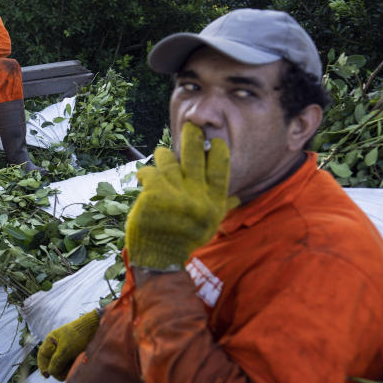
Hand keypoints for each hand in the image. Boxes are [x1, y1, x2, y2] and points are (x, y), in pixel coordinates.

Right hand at [37, 310, 100, 379]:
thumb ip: (56, 362)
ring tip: (73, 365)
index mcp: (51, 341)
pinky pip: (68, 366)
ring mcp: (65, 351)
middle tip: (65, 371)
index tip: (47, 376)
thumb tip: (50, 373)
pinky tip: (76, 366)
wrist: (94, 329)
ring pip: (60, 366)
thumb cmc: (78, 336)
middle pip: (51, 363)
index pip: (42, 356)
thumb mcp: (65, 350)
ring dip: (65, 369)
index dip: (43, 366)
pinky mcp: (72, 355)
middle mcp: (56, 346)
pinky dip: (71, 368)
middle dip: (57, 369)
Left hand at [125, 122, 239, 269]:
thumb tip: (238, 196)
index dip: (218, 150)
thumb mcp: (210, 225)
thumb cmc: (185, 239)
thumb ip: (222, 207)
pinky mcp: (156, 194)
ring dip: (163, 156)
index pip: (221, 168)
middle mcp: (198, 196)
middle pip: (196, 156)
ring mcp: (177, 194)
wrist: (161, 257)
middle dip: (192, 136)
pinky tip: (143, 176)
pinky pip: (150, 171)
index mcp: (214, 201)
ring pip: (169, 159)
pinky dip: (145, 172)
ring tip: (161, 157)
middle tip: (190, 124)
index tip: (214, 140)